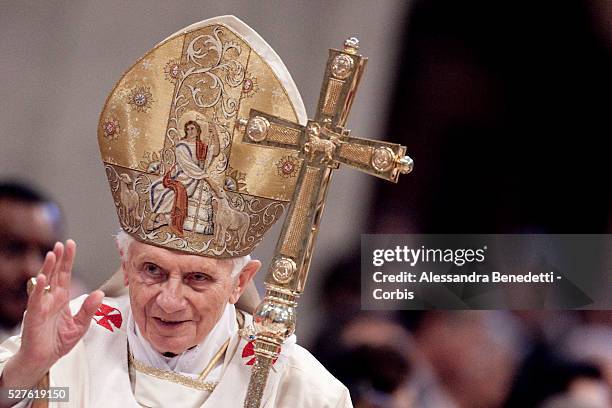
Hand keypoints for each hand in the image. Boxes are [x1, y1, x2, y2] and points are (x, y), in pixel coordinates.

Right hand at [4, 240, 103, 386]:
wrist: (44, 359)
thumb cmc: (59, 341)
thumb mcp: (81, 324)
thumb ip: (89, 309)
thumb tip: (100, 293)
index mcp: (62, 298)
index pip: (65, 274)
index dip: (68, 260)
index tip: (70, 245)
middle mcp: (51, 298)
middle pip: (55, 273)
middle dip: (59, 258)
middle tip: (63, 243)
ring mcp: (42, 305)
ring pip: (44, 282)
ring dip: (47, 268)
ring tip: (53, 254)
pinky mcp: (34, 316)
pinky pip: (36, 300)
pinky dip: (39, 289)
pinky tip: (42, 278)